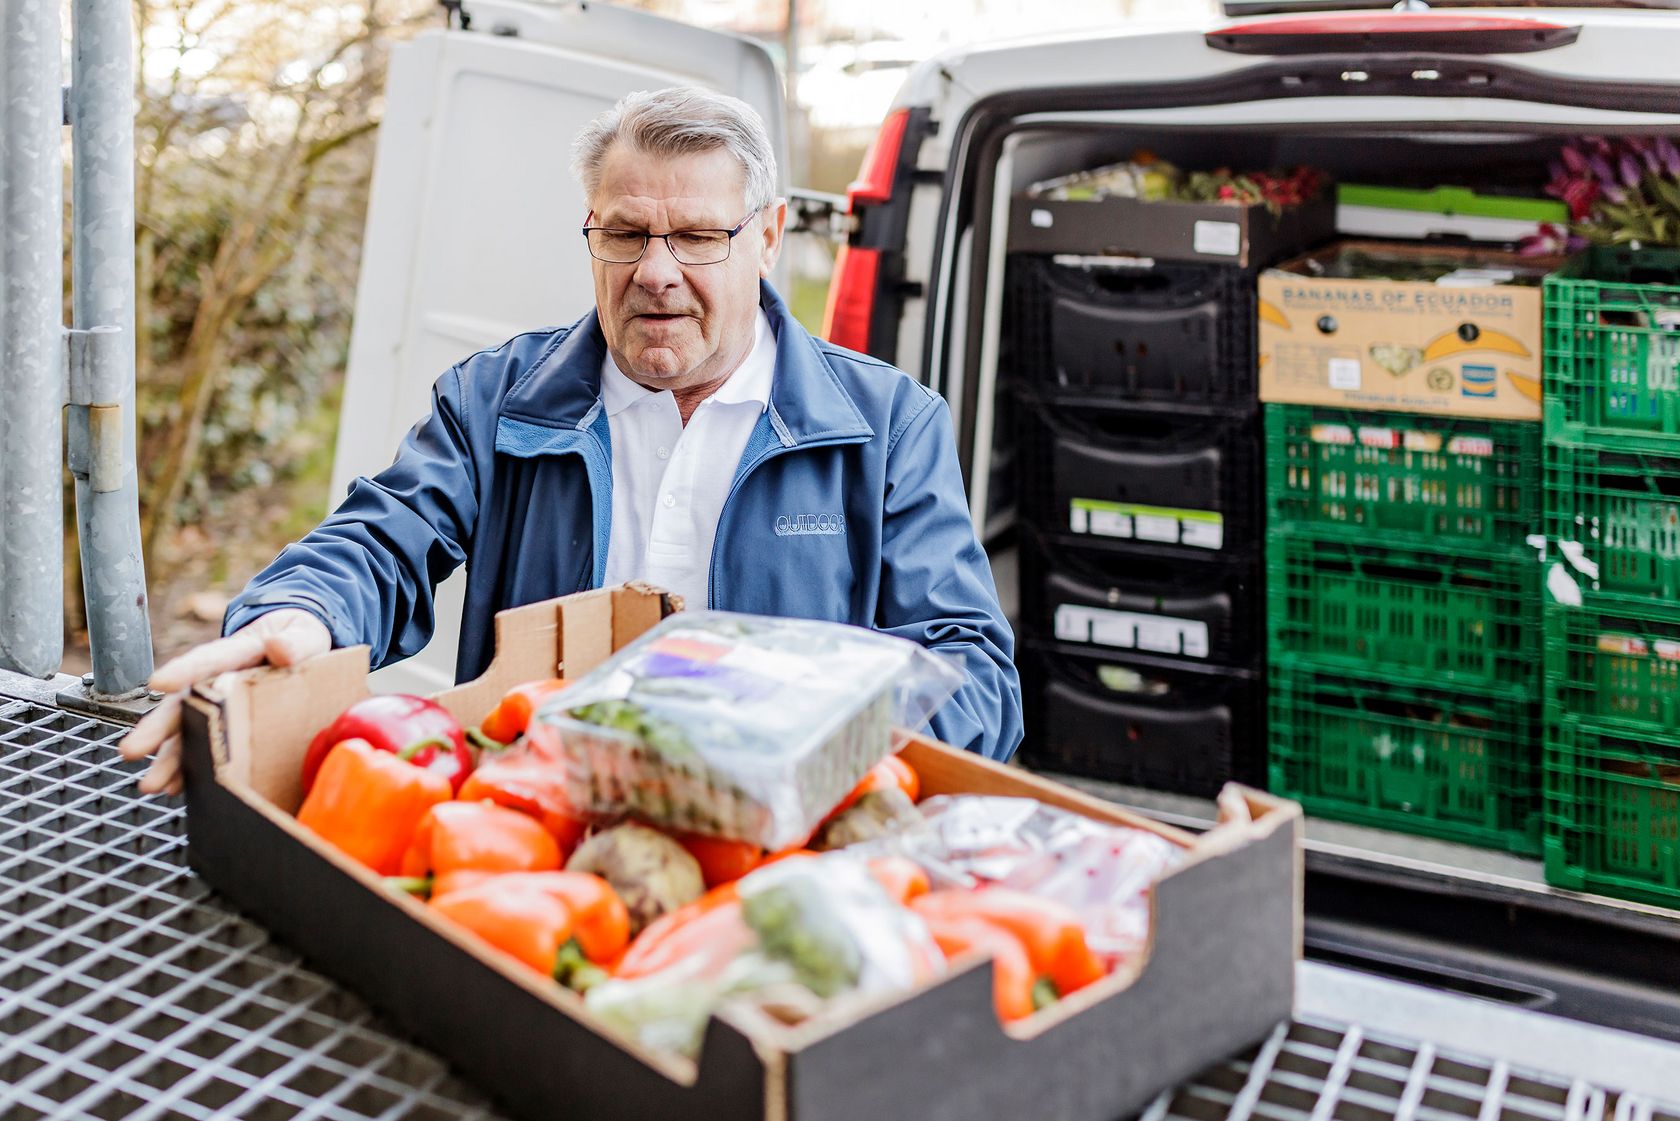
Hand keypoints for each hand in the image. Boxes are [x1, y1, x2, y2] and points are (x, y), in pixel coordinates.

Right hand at [117, 608, 331, 795]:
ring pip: (185, 732)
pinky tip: (174, 788)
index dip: (184, 671)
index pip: (209, 660)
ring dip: (167, 760)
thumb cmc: (300, 641)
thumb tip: (279, 647)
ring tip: (151, 785)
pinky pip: (201, 749)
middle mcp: (217, 680)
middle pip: (183, 703)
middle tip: (131, 750)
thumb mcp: (305, 634)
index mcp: (238, 651)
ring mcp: (215, 705)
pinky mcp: (222, 726)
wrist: (301, 651)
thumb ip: (296, 642)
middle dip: (157, 728)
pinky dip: (188, 769)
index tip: (158, 684)